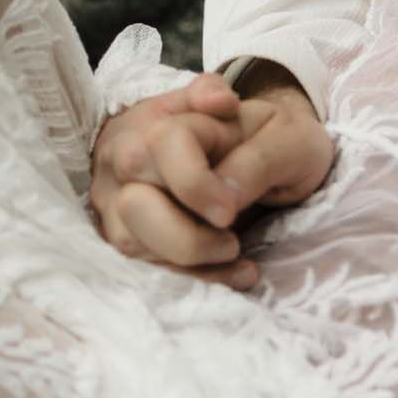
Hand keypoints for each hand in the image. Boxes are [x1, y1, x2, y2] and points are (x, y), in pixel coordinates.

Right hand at [88, 72, 333, 287]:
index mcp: (166, 119)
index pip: (164, 144)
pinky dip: (191, 278)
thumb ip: (251, 129)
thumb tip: (221, 120)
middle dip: (187, 237)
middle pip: (134, 202)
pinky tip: (233, 273)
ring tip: (236, 254)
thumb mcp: (278, 129)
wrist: (252, 154)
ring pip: (131, 243)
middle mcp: (129, 155)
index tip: (229, 212)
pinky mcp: (125, 232)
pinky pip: (143, 267)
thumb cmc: (263, 140)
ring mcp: (119, 197)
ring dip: (189, 263)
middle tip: (232, 241)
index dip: (194, 183)